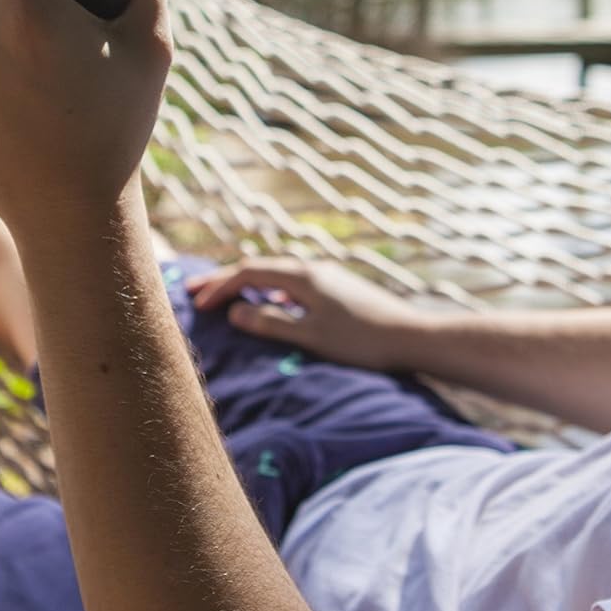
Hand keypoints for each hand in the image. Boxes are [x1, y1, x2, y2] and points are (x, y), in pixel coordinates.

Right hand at [185, 257, 426, 373]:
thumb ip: (271, 323)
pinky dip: (269, 291)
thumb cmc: (362, 341)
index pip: (249, 273)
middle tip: (195, 290)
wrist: (415, 338)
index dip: (219, 286)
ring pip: (276, 275)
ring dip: (247, 285)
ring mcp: (328, 278)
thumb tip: (235, 312)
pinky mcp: (339, 291)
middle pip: (260, 268)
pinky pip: (292, 284)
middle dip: (226, 280)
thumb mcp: (310, 336)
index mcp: (302, 276)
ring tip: (225, 296)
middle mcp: (313, 270)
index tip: (197, 303)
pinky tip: (270, 304)